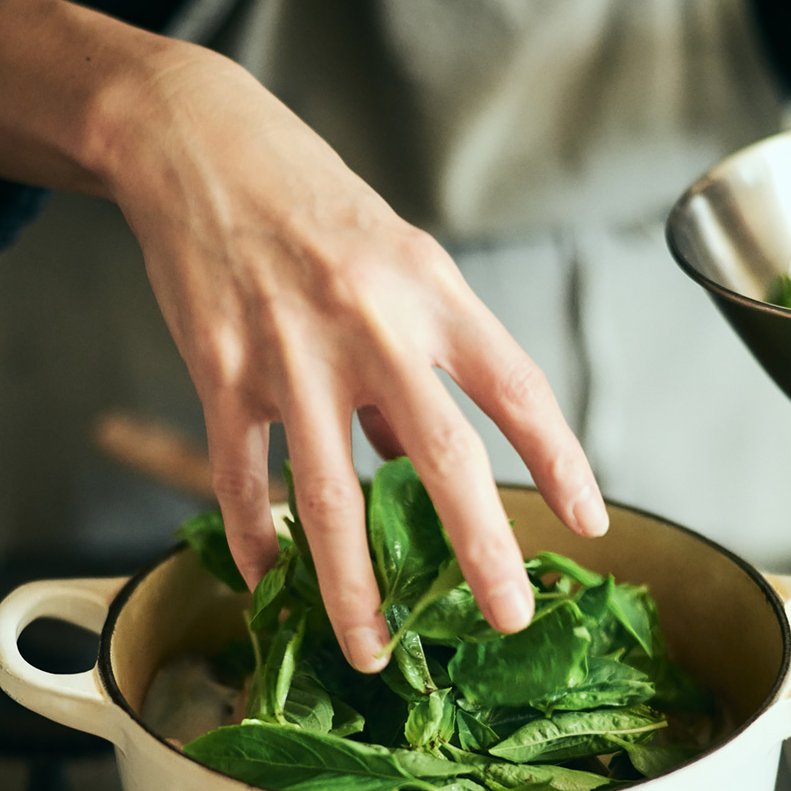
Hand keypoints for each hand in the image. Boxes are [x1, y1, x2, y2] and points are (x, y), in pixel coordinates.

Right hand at [109, 51, 606, 669]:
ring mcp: (293, 353)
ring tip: (373, 647)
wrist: (201, 143)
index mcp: (432, 291)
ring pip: (333, 496)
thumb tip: (410, 458)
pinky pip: (241, 477)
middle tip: (507, 618)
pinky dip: (256, 536)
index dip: (561, 462)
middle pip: (443, 458)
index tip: (589, 522)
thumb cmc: (313, 200)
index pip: (517, 390)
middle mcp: (373, 325)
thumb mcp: (396, 255)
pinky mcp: (221, 371)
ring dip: (354, 586)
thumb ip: (418, 354)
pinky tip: (268, 578)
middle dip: (481, 551)